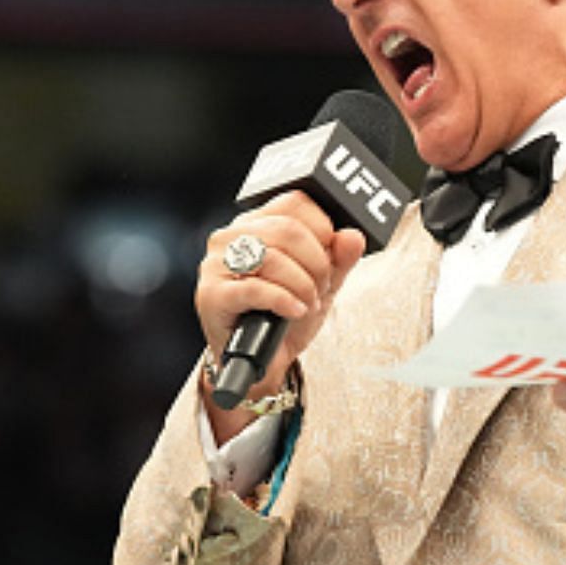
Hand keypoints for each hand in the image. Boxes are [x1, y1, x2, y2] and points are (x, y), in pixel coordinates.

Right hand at [196, 192, 365, 427]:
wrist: (262, 362)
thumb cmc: (285, 316)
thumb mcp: (322, 284)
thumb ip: (339, 259)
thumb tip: (353, 236)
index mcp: (257, 223)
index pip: (295, 202)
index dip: (323, 229)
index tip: (330, 257)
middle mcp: (232, 236)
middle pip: (288, 230)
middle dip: (317, 263)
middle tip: (321, 288)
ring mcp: (217, 264)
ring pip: (274, 258)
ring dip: (303, 285)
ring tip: (308, 304)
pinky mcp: (212, 295)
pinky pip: (256, 289)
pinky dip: (284, 301)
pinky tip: (295, 311)